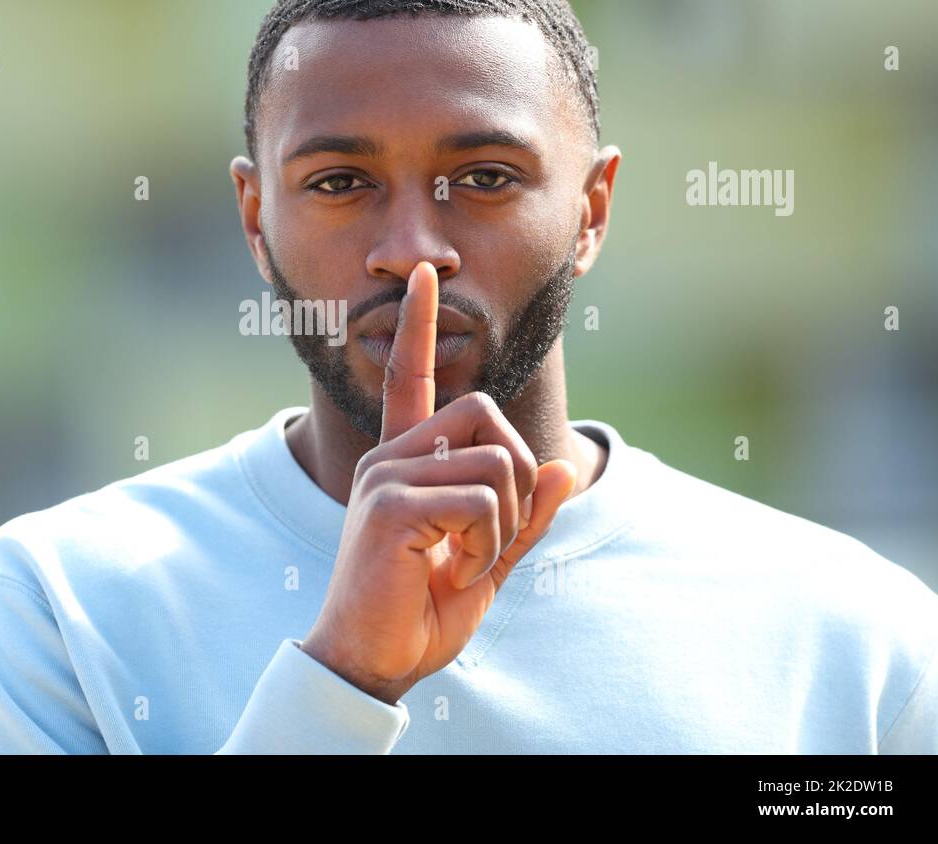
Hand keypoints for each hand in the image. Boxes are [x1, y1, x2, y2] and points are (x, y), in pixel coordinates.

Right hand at [301, 261, 576, 703]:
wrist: (375, 660)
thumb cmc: (421, 612)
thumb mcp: (489, 562)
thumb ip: (525, 516)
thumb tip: (562, 468)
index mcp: (407, 461)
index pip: (410, 377)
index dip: (417, 325)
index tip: (420, 277)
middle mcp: (390, 456)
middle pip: (483, 413)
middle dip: (513, 474)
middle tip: (490, 533)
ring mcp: (387, 474)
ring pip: (493, 462)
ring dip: (501, 524)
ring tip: (465, 562)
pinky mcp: (392, 502)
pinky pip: (479, 498)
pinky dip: (487, 543)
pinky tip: (452, 570)